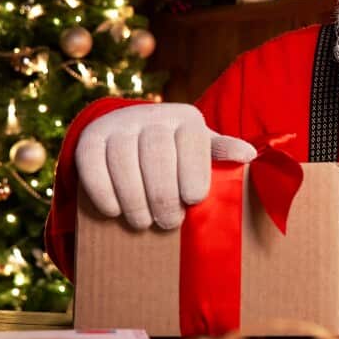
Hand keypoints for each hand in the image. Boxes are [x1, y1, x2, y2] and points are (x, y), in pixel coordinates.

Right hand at [75, 103, 255, 229]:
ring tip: (143, 223)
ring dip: (134, 199)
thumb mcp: (204, 150)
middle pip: (156, 154)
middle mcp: (151, 115)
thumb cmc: (179, 153)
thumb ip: (223, 153)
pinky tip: (114, 212)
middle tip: (169, 223)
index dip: (193, 173)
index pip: (192, 143)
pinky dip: (103, 192)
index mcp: (186, 118)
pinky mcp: (90, 138)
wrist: (132, 136)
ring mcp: (118, 125)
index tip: (194, 200)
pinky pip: (91, 164)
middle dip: (163, 195)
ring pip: (123, 161)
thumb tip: (249, 155)